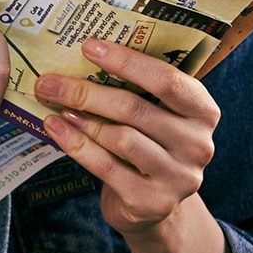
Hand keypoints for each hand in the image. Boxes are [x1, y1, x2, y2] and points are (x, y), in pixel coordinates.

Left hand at [34, 39, 220, 238]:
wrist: (154, 206)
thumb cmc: (149, 144)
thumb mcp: (156, 114)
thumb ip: (135, 89)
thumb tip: (83, 55)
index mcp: (203, 111)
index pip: (166, 79)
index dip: (126, 61)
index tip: (88, 47)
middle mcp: (198, 144)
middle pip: (135, 108)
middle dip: (86, 92)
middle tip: (49, 82)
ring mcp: (178, 177)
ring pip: (121, 138)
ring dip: (82, 120)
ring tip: (55, 108)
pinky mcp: (152, 202)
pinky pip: (107, 167)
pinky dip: (76, 145)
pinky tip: (56, 129)